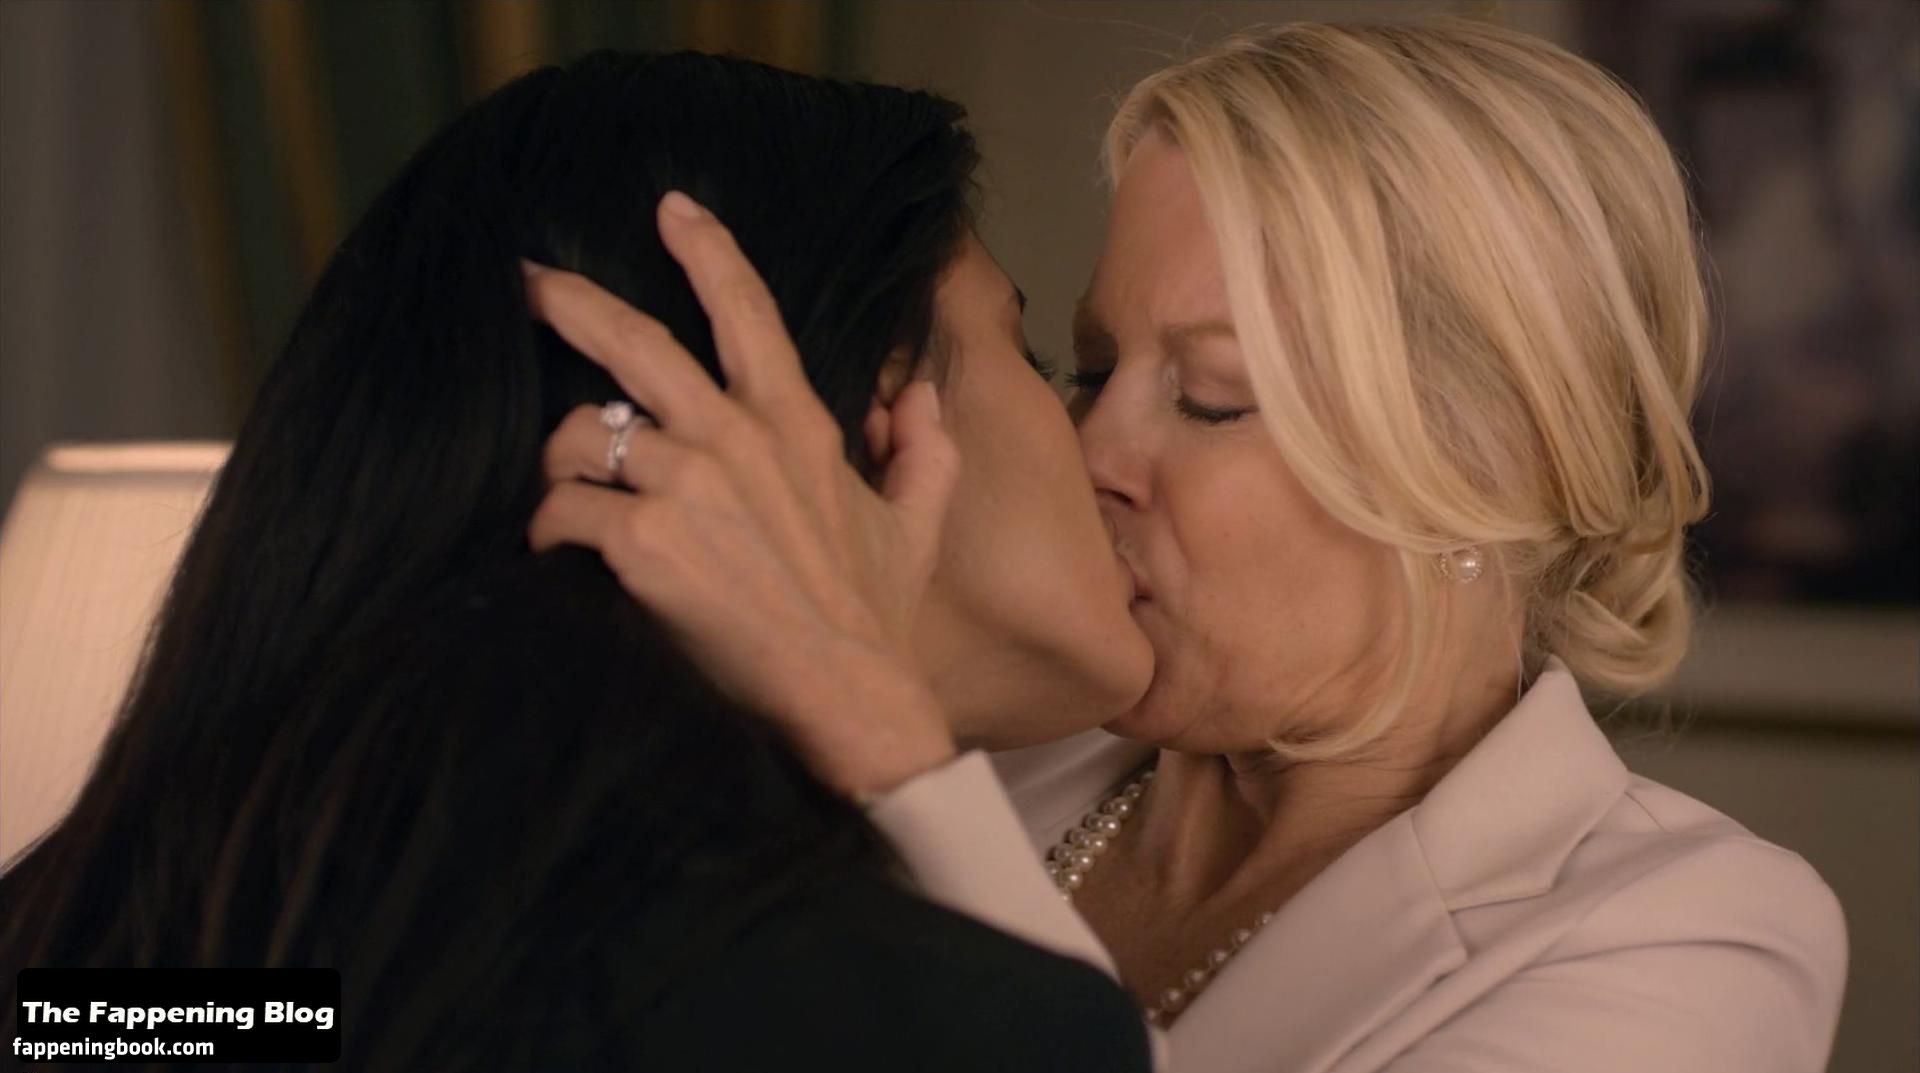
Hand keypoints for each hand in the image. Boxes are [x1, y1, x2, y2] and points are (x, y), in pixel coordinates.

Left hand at [524, 191, 960, 798]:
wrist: (850, 699)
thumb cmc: (876, 620)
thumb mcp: (919, 527)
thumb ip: (926, 454)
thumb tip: (924, 398)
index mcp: (794, 425)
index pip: (748, 315)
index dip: (707, 253)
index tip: (671, 209)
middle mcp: (735, 439)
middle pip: (636, 346)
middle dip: (572, 303)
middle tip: (528, 282)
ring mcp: (686, 485)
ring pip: (581, 435)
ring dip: (559, 463)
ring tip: (560, 494)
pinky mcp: (643, 541)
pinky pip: (562, 509)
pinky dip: (548, 528)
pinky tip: (555, 553)